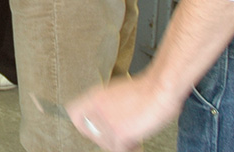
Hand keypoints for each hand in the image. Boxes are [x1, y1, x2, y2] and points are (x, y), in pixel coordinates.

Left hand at [66, 73, 181, 151]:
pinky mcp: (120, 134)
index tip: (90, 127)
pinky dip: (130, 149)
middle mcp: (97, 109)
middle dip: (104, 136)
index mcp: (95, 96)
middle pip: (91, 132)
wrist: (160, 90)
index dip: (81, 122)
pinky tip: (137, 144)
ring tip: (130, 137)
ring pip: (105, 143)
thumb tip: (110, 113)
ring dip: (118, 142)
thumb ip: (109, 103)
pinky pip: (119, 150)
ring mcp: (107, 123)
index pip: (73, 112)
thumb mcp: (118, 89)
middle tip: (117, 135)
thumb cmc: (146, 88)